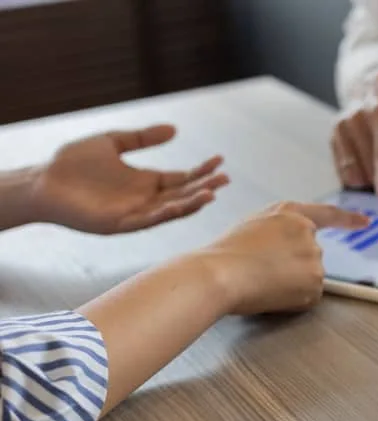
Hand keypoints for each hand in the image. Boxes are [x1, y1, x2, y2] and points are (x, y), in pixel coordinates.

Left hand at [30, 124, 228, 233]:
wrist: (43, 181)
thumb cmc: (73, 163)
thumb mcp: (113, 142)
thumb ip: (142, 138)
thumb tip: (175, 130)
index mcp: (146, 182)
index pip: (182, 178)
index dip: (201, 171)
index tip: (219, 160)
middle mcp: (145, 199)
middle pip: (183, 194)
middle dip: (205, 187)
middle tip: (225, 178)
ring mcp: (135, 213)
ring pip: (172, 210)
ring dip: (192, 203)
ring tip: (212, 193)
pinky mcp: (121, 224)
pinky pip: (149, 220)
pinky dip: (167, 213)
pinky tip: (182, 204)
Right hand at [204, 203, 368, 314]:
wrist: (220, 274)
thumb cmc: (226, 253)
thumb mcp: (253, 226)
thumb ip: (279, 230)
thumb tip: (292, 249)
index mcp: (290, 214)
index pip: (327, 215)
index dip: (348, 220)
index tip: (366, 223)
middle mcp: (307, 233)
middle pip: (311, 255)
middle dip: (292, 266)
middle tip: (261, 270)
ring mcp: (314, 259)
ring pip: (309, 276)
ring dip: (291, 283)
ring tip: (261, 280)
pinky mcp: (314, 283)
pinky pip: (308, 296)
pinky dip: (293, 299)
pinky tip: (271, 293)